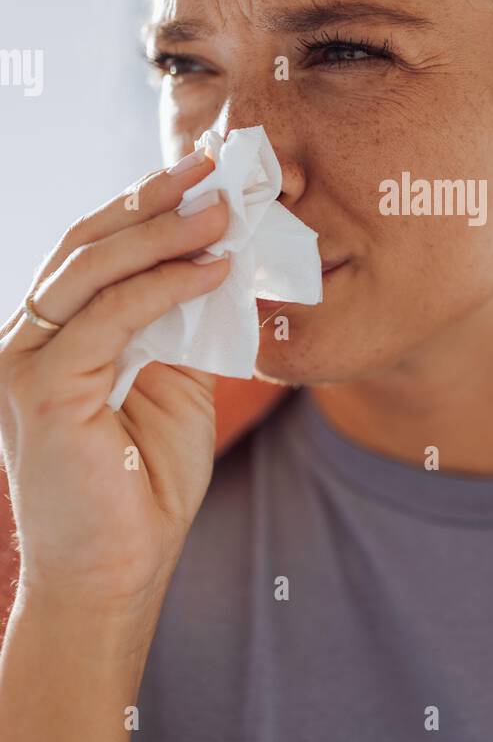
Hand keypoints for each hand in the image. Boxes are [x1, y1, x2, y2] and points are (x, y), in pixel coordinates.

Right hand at [0, 151, 231, 615]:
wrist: (115, 574)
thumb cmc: (141, 489)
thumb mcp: (174, 387)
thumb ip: (181, 327)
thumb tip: (219, 264)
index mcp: (50, 338)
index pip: (90, 253)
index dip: (142, 208)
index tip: (201, 174)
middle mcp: (24, 341)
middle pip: (84, 246)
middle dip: (151, 200)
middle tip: (212, 167)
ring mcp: (21, 362)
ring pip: (90, 269)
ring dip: (163, 232)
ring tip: (222, 208)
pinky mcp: (38, 388)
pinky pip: (108, 317)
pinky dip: (163, 286)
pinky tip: (212, 270)